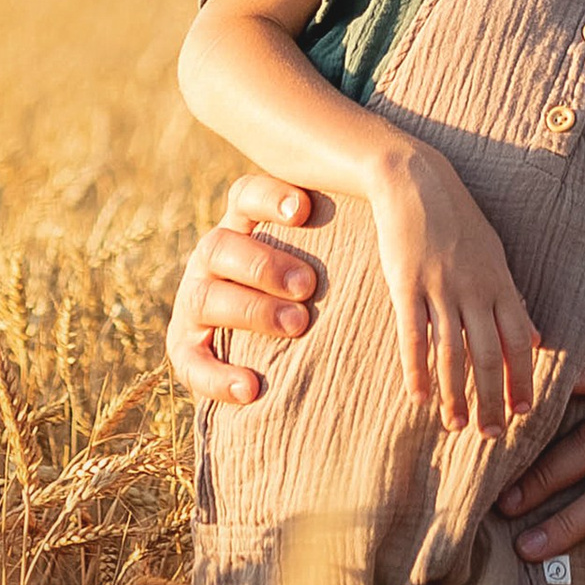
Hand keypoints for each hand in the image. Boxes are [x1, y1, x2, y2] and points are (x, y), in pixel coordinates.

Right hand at [168, 175, 323, 405]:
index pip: (245, 196)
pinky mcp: (184, 348)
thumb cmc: (311, 284)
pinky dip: (219, 376)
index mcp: (242, 225)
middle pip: (220, 246)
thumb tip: (400, 219)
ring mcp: (194, 301)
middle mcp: (211, 259)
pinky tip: (251, 388)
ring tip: (297, 325)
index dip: (269, 198)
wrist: (271, 347)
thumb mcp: (318, 253)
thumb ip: (339, 234)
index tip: (304, 209)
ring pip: (204, 297)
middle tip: (308, 284)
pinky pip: (190, 362)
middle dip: (264, 264)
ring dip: (251, 311)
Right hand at [366, 134, 541, 431]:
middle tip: (491, 434)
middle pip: (488, 355)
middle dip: (492, 399)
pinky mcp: (406, 285)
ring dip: (456, 395)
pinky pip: (413, 336)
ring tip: (456, 426)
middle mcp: (475, 288)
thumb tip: (536, 338)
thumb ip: (513, 299)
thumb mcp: (495, 255)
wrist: (417, 181)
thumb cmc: (458, 220)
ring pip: (451, 353)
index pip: (519, 341)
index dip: (522, 379)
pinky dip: (417, 371)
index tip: (524, 412)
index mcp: (500, 282)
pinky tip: (420, 398)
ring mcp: (439, 287)